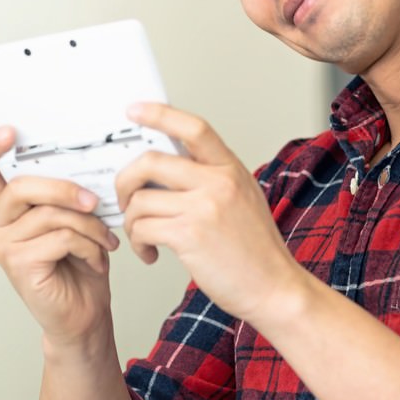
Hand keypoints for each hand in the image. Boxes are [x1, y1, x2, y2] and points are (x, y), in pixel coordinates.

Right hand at [0, 126, 121, 348]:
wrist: (83, 314)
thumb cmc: (78, 266)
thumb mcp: (73, 220)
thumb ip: (66, 196)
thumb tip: (83, 169)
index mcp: (6, 209)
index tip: (8, 131)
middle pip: (22, 187)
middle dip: (64, 189)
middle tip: (94, 201)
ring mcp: (3, 245)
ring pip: (51, 213)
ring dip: (89, 226)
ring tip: (105, 241)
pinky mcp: (18, 263)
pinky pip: (61, 237)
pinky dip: (88, 246)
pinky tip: (95, 260)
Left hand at [116, 104, 302, 323]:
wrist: (274, 288)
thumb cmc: (256, 252)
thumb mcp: (242, 199)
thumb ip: (212, 180)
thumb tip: (166, 171)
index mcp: (230, 169)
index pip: (193, 127)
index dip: (159, 114)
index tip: (134, 110)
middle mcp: (218, 182)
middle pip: (150, 161)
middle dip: (126, 181)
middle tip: (125, 200)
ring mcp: (204, 207)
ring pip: (140, 200)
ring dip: (132, 222)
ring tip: (144, 237)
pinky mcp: (190, 235)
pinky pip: (142, 228)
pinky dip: (138, 242)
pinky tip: (150, 253)